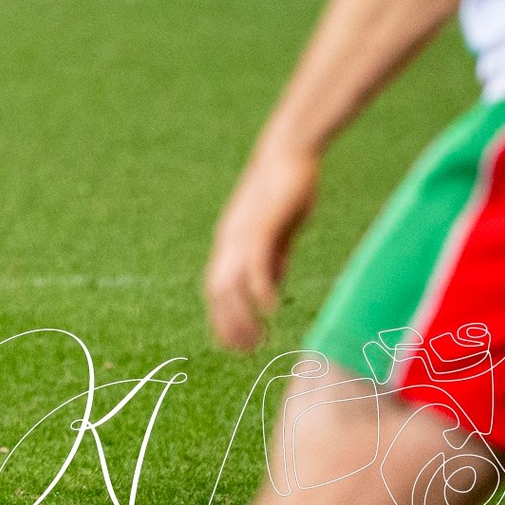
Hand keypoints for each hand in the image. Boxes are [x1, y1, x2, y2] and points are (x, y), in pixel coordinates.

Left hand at [204, 144, 319, 350]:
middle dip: (227, 325)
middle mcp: (228, 241)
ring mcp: (241, 234)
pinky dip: (259, 288)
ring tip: (257, 340)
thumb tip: (269, 285)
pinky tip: (270, 309)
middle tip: (245, 352)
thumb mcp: (277, 232)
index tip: (234, 344)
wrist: (288, 153)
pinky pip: (254, 263)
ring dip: (241, 315)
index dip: (222, 318)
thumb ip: (272, 258)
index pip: (216, 288)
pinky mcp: (260, 226)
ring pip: (230, 283)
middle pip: (217, 292)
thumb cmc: (285, 190)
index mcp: (230, 242)